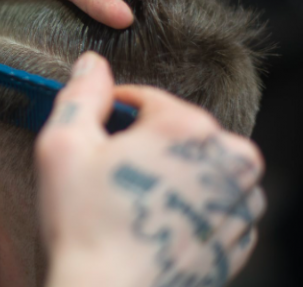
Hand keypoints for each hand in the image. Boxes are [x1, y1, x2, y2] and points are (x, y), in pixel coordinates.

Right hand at [36, 52, 265, 286]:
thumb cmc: (84, 226)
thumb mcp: (64, 147)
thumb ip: (80, 95)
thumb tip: (92, 63)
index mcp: (189, 128)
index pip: (150, 99)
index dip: (116, 114)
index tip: (98, 138)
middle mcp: (228, 161)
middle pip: (182, 132)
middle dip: (150, 145)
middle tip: (114, 177)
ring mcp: (239, 205)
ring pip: (205, 167)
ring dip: (177, 173)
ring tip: (137, 201)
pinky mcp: (238, 240)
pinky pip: (218, 205)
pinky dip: (193, 206)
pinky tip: (158, 222)